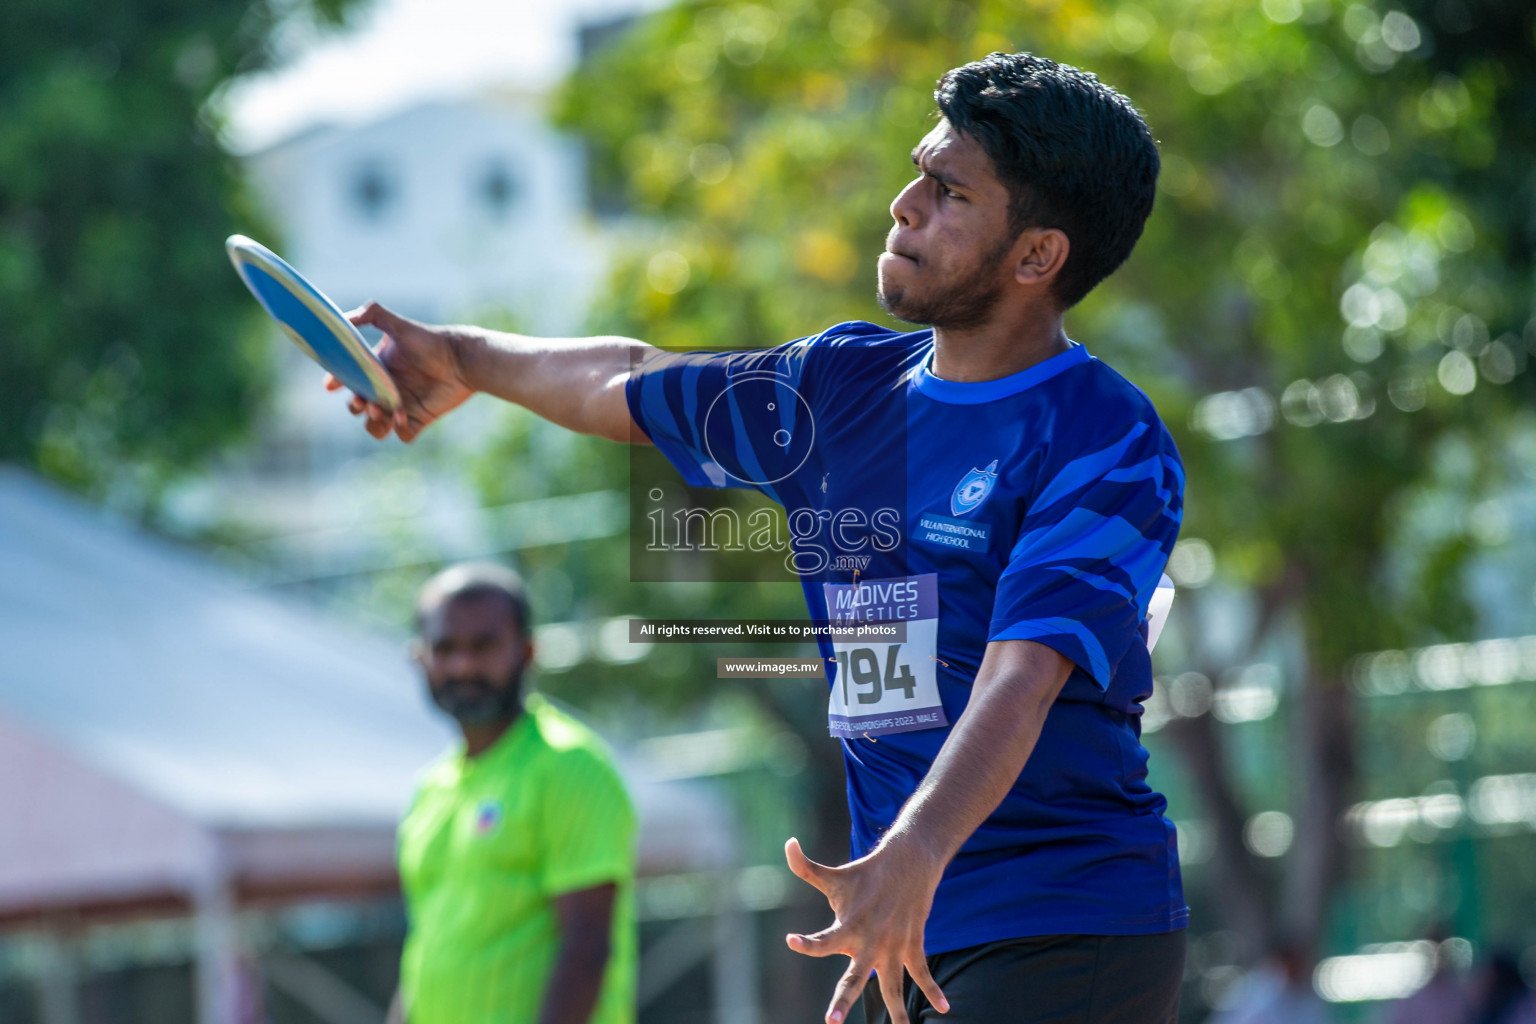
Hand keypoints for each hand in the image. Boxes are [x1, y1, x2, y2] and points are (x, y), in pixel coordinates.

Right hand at [326, 301, 473, 441]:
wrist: (462, 358)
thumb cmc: (430, 340)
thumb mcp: (399, 325)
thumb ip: (373, 314)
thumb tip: (346, 317)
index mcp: (376, 369)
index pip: (348, 380)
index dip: (336, 383)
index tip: (332, 385)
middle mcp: (386, 389)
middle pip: (358, 407)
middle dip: (356, 407)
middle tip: (365, 401)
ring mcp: (402, 406)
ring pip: (376, 426)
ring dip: (374, 423)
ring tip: (382, 411)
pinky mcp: (420, 418)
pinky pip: (403, 435)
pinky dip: (401, 429)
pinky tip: (405, 416)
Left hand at [784, 837, 948, 1023]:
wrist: (909, 861)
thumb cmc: (865, 873)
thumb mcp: (834, 874)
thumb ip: (805, 867)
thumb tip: (787, 842)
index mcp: (848, 926)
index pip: (823, 940)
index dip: (807, 942)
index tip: (792, 940)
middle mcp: (870, 941)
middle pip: (855, 978)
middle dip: (843, 1000)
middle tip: (831, 1021)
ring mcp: (894, 946)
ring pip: (894, 986)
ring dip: (898, 1011)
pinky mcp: (913, 944)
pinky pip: (923, 972)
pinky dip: (935, 990)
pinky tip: (945, 1009)